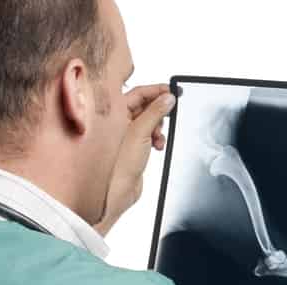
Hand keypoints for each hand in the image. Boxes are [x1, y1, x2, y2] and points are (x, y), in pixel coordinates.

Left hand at [96, 84, 174, 233]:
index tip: (173, 92)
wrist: (117, 190)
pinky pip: (149, 136)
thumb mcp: (141, 132)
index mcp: (114, 111)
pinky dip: (156, 139)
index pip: (139, 92)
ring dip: (158, 128)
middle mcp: (118, 121)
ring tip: (158, 137)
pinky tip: (157, 146)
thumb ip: (156, 112)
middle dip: (159, 112)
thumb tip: (168, 99)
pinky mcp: (134, 147)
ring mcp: (126, 134)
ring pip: (149, 122)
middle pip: (145, 106)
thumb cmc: (117, 164)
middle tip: (170, 114)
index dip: (157, 91)